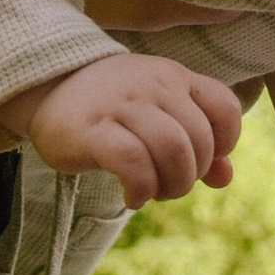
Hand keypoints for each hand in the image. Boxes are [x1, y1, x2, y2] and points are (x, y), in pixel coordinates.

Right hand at [16, 52, 244, 204]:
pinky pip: (134, 163)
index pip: (225, 108)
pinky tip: (132, 196)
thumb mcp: (160, 113)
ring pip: (173, 150)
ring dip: (171, 185)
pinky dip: (142, 188)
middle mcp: (154, 86)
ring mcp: (124, 105)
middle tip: (168, 186)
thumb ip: (196, 143)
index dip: (224, 145)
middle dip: (190, 176)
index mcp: (175, 78)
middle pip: (198, 140)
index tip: (199, 161)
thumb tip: (226, 178)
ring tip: (153, 192)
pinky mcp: (94, 130)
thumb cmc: (112, 106)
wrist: (48, 86)